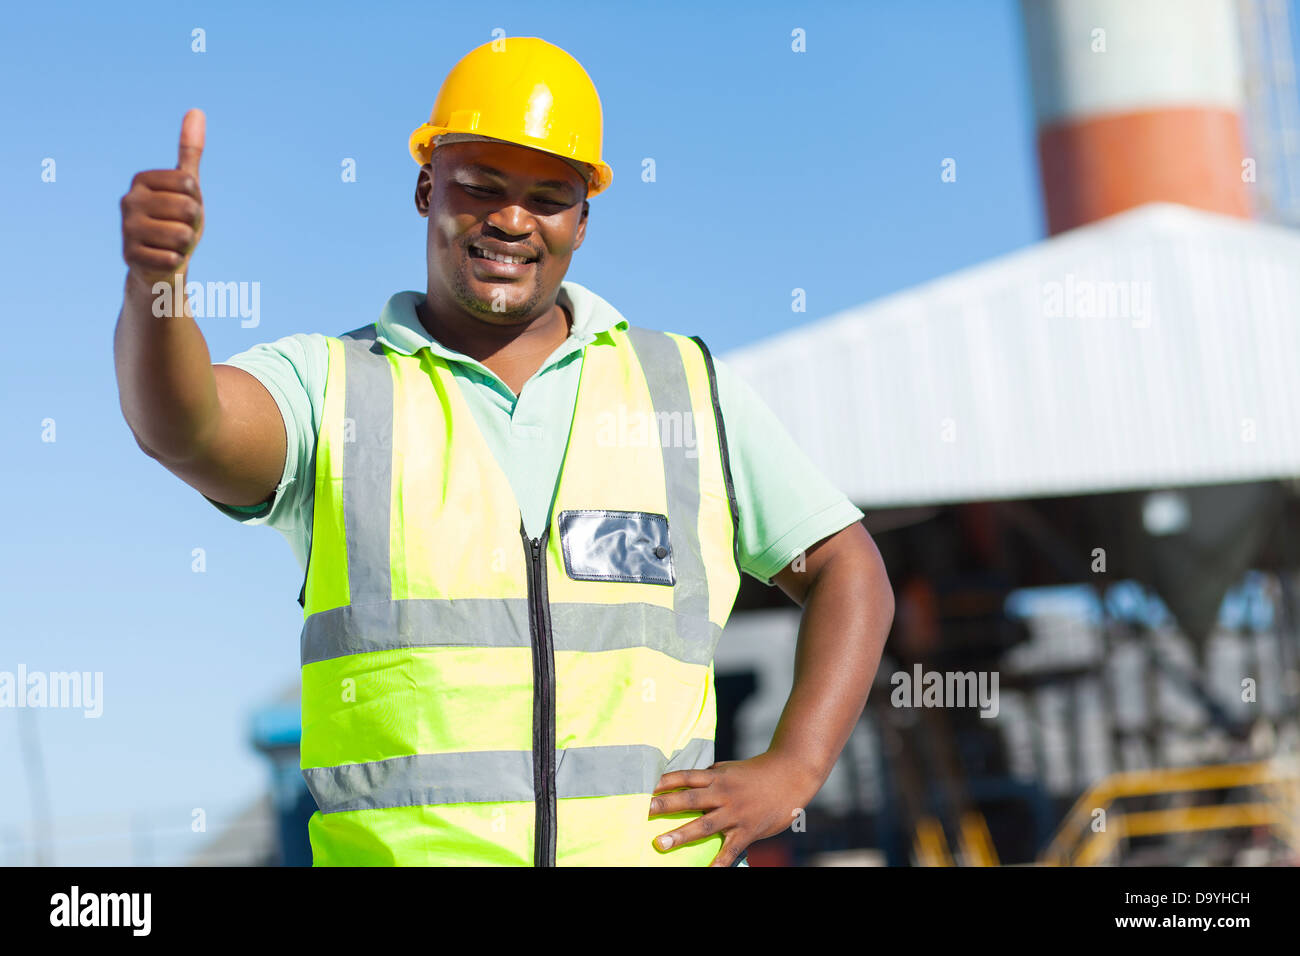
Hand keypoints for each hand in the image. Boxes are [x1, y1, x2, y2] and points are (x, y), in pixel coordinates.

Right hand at [121, 109, 205, 292]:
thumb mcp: (187, 187)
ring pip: (182, 236)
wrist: (161, 263)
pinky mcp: (130, 256)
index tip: (183, 209)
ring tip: (171, 245)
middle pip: (188, 209)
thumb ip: (190, 151)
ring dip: (185, 245)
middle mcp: (128, 200)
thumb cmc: (176, 221)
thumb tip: (197, 111)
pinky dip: (175, 262)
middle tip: (179, 229)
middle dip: (193, 225)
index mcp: (141, 180)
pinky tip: (163, 259)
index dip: (195, 201)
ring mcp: (126, 229)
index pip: (189, 184)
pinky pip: (172, 258)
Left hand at [648, 750, 820, 866]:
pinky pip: (730, 849)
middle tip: (642, 811)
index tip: (644, 786)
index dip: (665, 781)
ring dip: (681, 835)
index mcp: (716, 777)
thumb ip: (709, 776)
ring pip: (704, 825)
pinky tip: (706, 872)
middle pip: (689, 799)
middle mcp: (723, 794)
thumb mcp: (729, 768)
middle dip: (664, 806)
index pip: (685, 777)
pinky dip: (718, 862)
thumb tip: (686, 780)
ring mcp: (735, 813)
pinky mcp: (748, 830)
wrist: (791, 774)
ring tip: (660, 844)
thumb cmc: (757, 772)